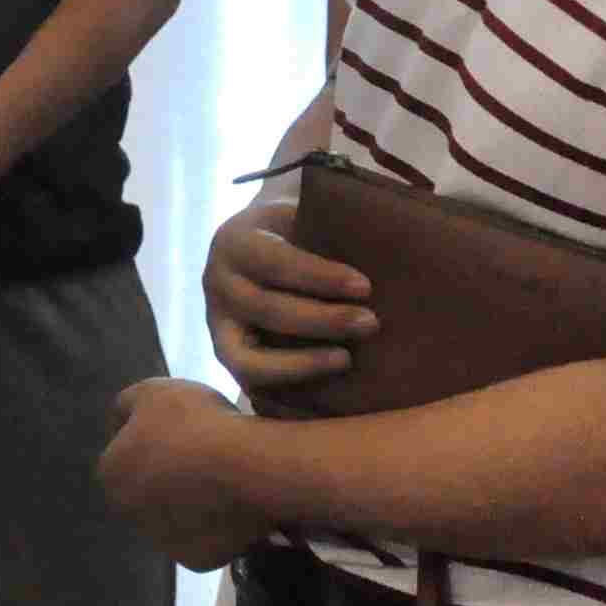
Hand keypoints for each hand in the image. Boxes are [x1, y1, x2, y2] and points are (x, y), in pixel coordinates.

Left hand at [98, 377, 281, 569]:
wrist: (245, 468)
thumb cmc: (195, 424)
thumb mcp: (153, 391)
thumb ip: (127, 405)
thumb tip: (120, 419)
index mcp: (110, 475)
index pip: (124, 455)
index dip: (152, 439)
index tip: (180, 429)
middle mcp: (128, 515)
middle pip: (148, 491)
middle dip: (167, 477)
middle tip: (201, 454)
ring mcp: (163, 543)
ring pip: (175, 519)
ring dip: (190, 503)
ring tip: (223, 479)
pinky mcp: (197, 561)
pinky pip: (205, 539)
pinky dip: (216, 526)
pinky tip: (234, 504)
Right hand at [203, 198, 374, 402]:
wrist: (261, 245)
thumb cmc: (297, 228)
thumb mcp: (304, 213)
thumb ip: (331, 226)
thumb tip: (390, 235)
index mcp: (234, 241)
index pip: (276, 262)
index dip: (321, 277)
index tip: (366, 286)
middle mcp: (217, 284)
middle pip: (267, 309)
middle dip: (322, 321)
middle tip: (371, 324)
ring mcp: (216, 325)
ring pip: (248, 358)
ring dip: (301, 364)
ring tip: (347, 360)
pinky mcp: (227, 357)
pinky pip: (250, 385)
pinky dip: (287, 393)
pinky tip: (326, 391)